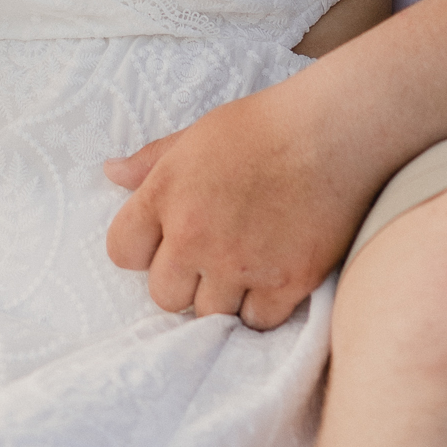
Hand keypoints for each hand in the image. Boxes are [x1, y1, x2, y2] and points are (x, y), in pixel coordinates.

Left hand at [103, 76, 376, 330]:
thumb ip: (152, 160)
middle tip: (213, 255)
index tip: (166, 241)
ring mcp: (239, 263)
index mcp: (167, 193)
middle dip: (184, 280)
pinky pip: (256, 322)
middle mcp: (195, 235)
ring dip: (224, 296)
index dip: (142, 250)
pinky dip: (264, 307)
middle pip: (164, 295)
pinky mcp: (285, 283)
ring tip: (247, 264)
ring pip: (210, 315)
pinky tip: (274, 278)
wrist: (336, 131)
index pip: (121, 251)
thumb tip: (110, 173)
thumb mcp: (198, 133)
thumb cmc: (266, 124)